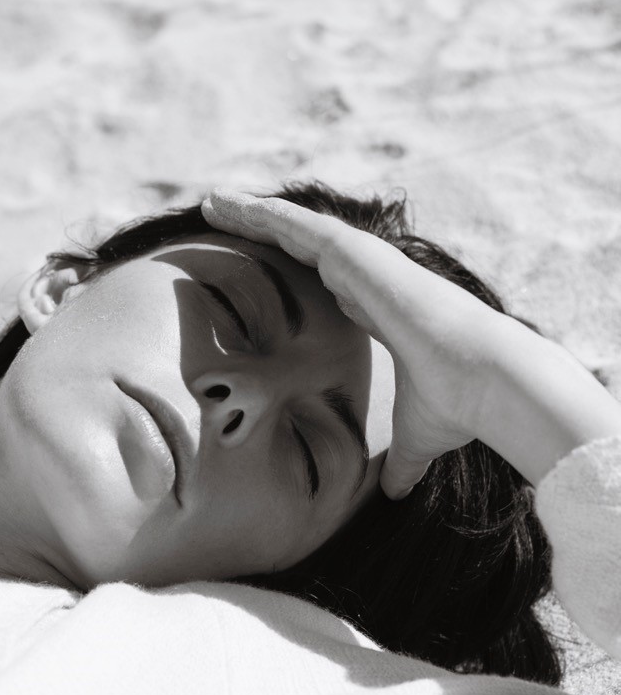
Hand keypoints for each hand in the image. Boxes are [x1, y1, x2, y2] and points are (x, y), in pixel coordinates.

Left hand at [201, 189, 616, 498]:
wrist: (484, 382)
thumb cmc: (454, 405)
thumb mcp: (416, 435)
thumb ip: (401, 460)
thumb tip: (394, 493)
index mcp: (373, 307)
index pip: (322, 279)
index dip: (291, 267)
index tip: (262, 266)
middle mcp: (365, 278)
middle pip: (299, 245)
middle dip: (260, 230)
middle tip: (219, 218)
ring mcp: (361, 261)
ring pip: (292, 227)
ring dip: (250, 213)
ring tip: (209, 202)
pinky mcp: (357, 253)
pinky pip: (296, 225)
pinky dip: (260, 212)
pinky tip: (227, 205)